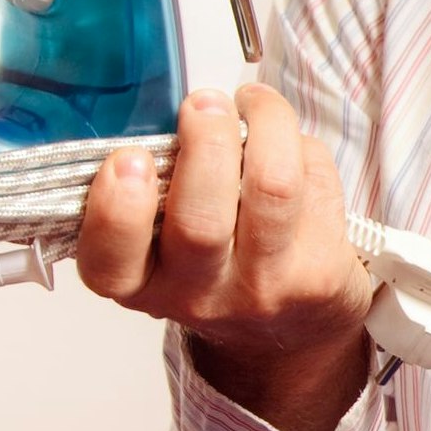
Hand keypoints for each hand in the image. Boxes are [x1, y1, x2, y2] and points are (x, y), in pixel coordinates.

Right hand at [77, 85, 376, 430]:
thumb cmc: (222, 261)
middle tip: (205, 104)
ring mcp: (262, 289)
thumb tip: (184, 114)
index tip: (128, 158)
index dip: (116, 209)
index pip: (111, 262)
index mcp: (142, 281)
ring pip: (271, 190)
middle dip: (205, 145)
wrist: (290, 327)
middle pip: (201, 221)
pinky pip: (314, 186)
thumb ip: (161, 185)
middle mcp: (198, 295)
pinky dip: (302, 148)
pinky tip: (292, 145)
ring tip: (254, 103)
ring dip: (266, 127)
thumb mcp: (167, 240)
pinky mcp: (318, 277)